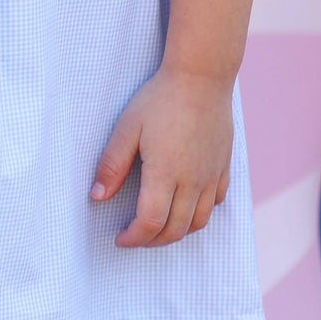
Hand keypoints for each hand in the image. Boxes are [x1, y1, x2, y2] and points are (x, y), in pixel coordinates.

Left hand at [91, 68, 233, 246]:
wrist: (202, 78)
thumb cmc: (160, 99)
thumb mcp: (126, 129)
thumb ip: (112, 165)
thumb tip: (97, 196)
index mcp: (166, 173)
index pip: (150, 223)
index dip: (133, 237)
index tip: (119, 237)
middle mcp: (193, 181)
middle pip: (175, 229)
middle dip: (151, 241)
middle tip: (133, 236)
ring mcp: (212, 176)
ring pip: (198, 222)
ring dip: (175, 232)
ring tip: (155, 227)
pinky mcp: (223, 167)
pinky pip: (215, 204)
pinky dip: (198, 215)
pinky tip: (183, 206)